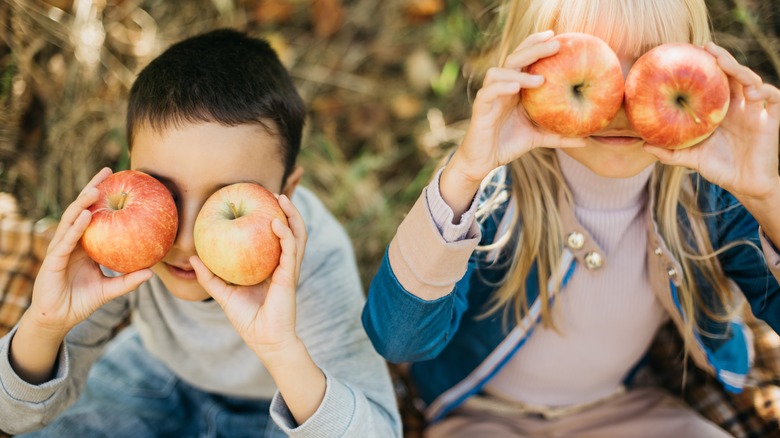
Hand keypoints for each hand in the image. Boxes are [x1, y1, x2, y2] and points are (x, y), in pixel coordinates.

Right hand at [27, 167, 152, 337]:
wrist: (57, 320)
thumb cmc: (80, 302)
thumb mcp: (110, 290)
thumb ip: (128, 280)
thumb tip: (152, 272)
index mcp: (83, 245)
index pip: (93, 214)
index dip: (103, 197)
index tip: (119, 180)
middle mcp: (71, 242)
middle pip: (81, 210)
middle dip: (92, 189)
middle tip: (108, 171)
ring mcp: (60, 249)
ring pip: (71, 221)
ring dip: (83, 204)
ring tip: (97, 189)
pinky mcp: (52, 261)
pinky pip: (66, 241)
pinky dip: (76, 228)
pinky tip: (86, 216)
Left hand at [191, 194, 306, 359]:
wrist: (265, 340)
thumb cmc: (247, 319)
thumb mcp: (224, 294)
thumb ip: (209, 277)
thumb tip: (192, 258)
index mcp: (272, 265)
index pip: (276, 236)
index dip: (273, 217)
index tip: (259, 200)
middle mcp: (283, 264)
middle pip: (291, 230)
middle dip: (287, 210)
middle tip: (273, 193)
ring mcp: (288, 269)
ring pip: (297, 235)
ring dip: (292, 215)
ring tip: (280, 199)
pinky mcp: (289, 276)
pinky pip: (290, 250)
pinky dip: (285, 235)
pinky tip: (275, 223)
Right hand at [448, 30, 586, 185]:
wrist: (484, 161)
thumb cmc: (509, 144)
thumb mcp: (538, 138)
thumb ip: (559, 136)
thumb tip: (587, 140)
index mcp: (514, 88)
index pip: (524, 58)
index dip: (536, 44)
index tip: (556, 36)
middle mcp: (501, 87)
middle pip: (515, 58)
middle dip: (534, 48)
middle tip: (555, 43)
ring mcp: (490, 96)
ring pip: (498, 71)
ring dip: (519, 72)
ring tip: (541, 79)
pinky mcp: (480, 108)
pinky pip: (489, 92)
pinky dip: (502, 87)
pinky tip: (516, 88)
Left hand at [644, 42, 779, 202]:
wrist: (744, 185)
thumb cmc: (718, 168)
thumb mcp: (691, 159)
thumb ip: (669, 153)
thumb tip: (643, 145)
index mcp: (719, 111)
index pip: (714, 82)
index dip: (706, 66)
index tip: (690, 52)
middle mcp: (737, 106)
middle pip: (733, 75)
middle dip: (722, 59)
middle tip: (706, 48)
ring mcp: (755, 111)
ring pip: (752, 81)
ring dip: (740, 70)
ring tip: (724, 63)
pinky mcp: (771, 120)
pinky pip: (774, 99)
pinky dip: (766, 91)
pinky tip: (754, 91)